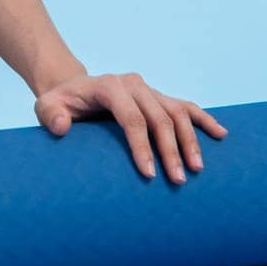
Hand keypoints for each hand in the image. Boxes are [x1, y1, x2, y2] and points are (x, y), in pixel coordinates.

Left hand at [34, 71, 227, 182]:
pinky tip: (221, 135)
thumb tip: (63, 127)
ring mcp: (149, 90)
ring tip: (197, 169)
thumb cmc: (60, 103)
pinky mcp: (158, 97)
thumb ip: (50, 115)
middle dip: (170, 150)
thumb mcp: (45, 106)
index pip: (131, 117)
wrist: (72, 90)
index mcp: (109, 85)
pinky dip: (204, 119)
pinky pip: (185, 106)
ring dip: (190, 140)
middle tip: (177, 181)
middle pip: (158, 117)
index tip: (149, 174)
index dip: (141, 145)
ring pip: (177, 112)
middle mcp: (133, 84)